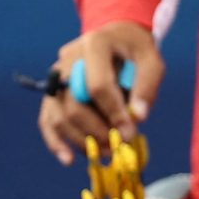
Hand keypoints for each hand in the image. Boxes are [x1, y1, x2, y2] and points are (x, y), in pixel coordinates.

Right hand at [37, 21, 163, 166]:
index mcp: (94, 44)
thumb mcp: (151, 61)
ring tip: (105, 152)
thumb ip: (147, 86)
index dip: (114, 113)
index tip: (130, 133)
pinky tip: (69, 159)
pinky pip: (47, 119)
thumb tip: (138, 117)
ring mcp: (56, 75)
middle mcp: (68, 59)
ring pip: (59, 115)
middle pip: (74, 103)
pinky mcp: (52, 92)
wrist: (116, 39)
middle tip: (118, 145)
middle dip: (97, 131)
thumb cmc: (134, 51)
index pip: (98, 85)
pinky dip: (56, 142)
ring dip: (81, 140)